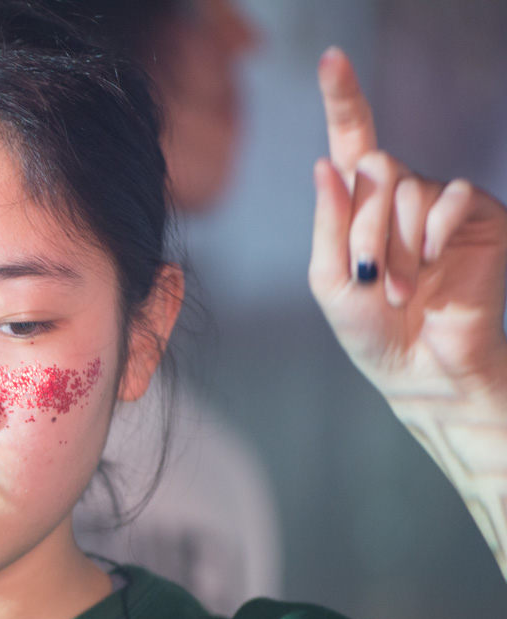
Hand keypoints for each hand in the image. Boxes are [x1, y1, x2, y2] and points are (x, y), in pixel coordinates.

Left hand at [309, 47, 506, 576]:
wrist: (418, 371)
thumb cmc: (368, 331)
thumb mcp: (330, 281)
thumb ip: (329, 223)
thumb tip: (327, 163)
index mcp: (361, 208)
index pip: (352, 144)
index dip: (343, 100)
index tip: (331, 58)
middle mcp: (401, 197)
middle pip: (376, 171)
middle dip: (364, 227)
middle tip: (371, 277)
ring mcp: (442, 206)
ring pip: (409, 188)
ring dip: (395, 245)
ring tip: (399, 289)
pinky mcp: (480, 218)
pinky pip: (453, 198)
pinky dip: (433, 233)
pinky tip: (430, 265)